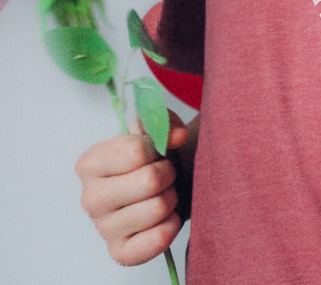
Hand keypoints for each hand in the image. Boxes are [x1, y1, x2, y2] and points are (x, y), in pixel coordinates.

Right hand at [75, 110, 189, 265]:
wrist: (169, 184)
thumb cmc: (158, 155)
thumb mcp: (159, 128)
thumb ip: (165, 122)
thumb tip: (177, 136)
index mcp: (90, 163)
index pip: (136, 151)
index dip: (157, 149)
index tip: (156, 152)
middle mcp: (89, 197)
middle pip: (149, 180)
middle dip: (168, 173)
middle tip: (165, 174)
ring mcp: (103, 228)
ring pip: (158, 207)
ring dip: (172, 197)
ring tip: (164, 193)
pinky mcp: (120, 252)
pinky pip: (158, 239)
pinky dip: (172, 224)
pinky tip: (165, 217)